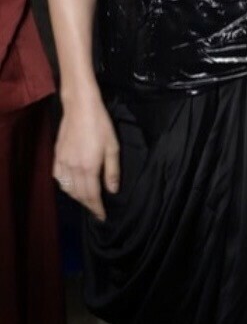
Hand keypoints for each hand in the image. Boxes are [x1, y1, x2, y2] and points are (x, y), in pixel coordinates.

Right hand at [54, 96, 119, 220]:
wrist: (80, 107)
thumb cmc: (100, 125)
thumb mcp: (113, 147)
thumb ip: (112, 171)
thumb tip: (112, 190)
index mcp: (88, 167)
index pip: (92, 195)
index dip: (97, 208)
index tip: (102, 216)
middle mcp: (73, 168)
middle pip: (79, 194)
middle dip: (88, 205)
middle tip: (96, 210)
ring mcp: (62, 162)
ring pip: (67, 188)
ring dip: (77, 197)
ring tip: (87, 199)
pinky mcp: (57, 155)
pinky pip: (58, 178)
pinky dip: (65, 186)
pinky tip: (72, 186)